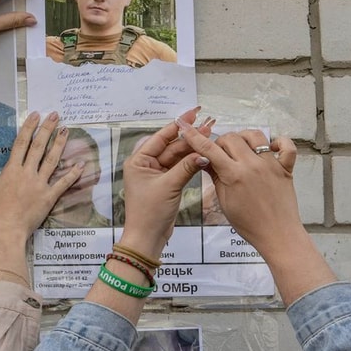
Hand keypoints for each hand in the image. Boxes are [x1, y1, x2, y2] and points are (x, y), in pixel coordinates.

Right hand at [0, 113, 81, 238]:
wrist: (4, 234)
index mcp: (10, 170)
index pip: (21, 143)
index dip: (29, 127)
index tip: (36, 115)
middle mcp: (27, 174)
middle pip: (39, 147)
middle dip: (48, 129)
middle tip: (56, 115)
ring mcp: (40, 186)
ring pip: (52, 160)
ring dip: (60, 144)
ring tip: (67, 130)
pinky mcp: (48, 199)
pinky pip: (63, 183)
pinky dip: (72, 173)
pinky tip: (80, 164)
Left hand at [116, 109, 212, 259]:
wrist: (148, 238)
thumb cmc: (150, 212)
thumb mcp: (168, 186)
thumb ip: (186, 167)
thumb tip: (203, 153)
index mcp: (139, 160)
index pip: (161, 137)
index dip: (178, 125)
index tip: (193, 113)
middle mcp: (146, 165)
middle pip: (171, 146)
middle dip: (190, 137)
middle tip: (209, 125)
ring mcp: (157, 175)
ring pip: (178, 157)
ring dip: (193, 148)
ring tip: (210, 135)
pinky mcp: (166, 184)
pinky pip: (180, 168)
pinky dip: (191, 162)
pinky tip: (204, 153)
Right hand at [180, 126, 335, 303]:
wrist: (277, 234)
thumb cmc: (248, 224)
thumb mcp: (224, 202)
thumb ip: (216, 177)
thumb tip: (206, 160)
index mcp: (234, 175)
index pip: (210, 150)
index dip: (195, 137)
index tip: (187, 129)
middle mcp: (252, 164)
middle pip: (231, 138)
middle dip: (221, 142)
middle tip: (221, 154)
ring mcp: (271, 164)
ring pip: (255, 135)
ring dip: (244, 137)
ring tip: (241, 149)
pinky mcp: (286, 167)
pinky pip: (287, 146)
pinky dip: (279, 142)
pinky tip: (270, 149)